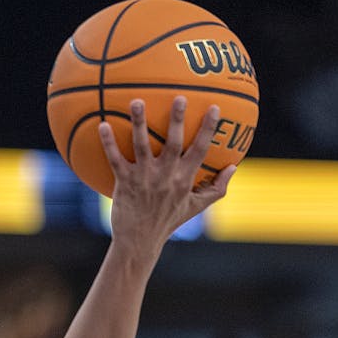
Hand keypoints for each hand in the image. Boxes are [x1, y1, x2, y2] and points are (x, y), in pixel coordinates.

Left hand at [98, 96, 234, 265]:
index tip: (214, 107)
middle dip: (177, 120)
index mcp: (185, 180)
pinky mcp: (124, 182)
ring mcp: (144, 178)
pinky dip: (108, 142)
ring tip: (136, 101)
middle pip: (174, 144)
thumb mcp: (196, 207)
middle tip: (179, 97)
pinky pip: (115, 159)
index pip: (200, 150)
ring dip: (139, 123)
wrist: (139, 240)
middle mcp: (166, 177)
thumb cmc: (168, 221)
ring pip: (142, 146)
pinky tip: (102, 124)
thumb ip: (217, 188)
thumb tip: (235, 167)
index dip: (208, 129)